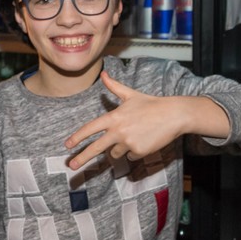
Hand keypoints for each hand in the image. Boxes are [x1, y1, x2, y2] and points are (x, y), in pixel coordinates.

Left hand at [64, 71, 188, 169]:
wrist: (173, 115)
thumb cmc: (151, 103)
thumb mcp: (130, 94)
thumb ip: (113, 86)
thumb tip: (103, 74)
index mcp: (114, 117)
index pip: (90, 129)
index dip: (77, 137)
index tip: (67, 145)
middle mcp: (118, 131)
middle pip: (95, 148)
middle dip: (82, 157)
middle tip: (71, 166)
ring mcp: (128, 142)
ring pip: (116, 153)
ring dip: (120, 149)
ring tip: (135, 134)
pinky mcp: (139, 151)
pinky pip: (131, 156)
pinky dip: (135, 151)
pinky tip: (144, 140)